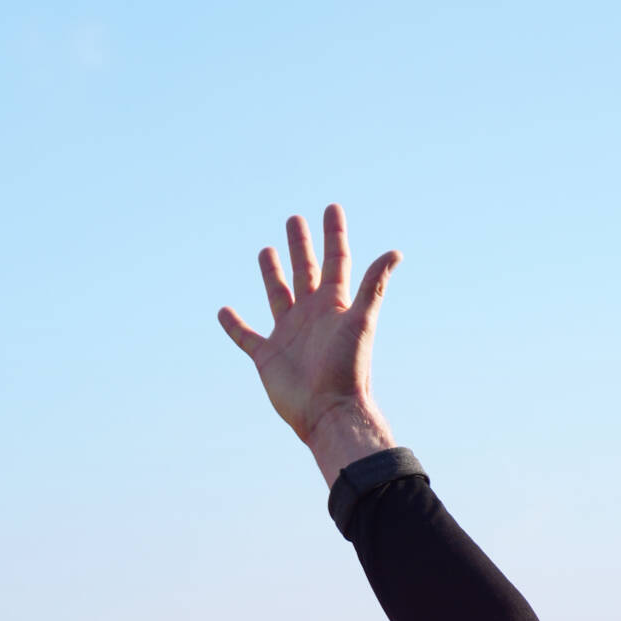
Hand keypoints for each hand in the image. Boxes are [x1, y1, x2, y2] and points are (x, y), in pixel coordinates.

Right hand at [219, 206, 400, 482]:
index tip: (332, 208)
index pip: (335, 260)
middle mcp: (312, 315)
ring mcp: (289, 334)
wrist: (330, 412)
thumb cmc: (348, 368)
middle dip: (301, 245)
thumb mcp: (362, 320)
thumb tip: (395, 253)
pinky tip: (224, 311)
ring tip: (266, 251)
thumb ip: (373, 285)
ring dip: (272, 273)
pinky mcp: (268, 356)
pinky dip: (234, 325)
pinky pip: (246, 336)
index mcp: (334, 304)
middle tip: (294, 220)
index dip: (334, 234)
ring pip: (278, 295)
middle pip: (305, 270)